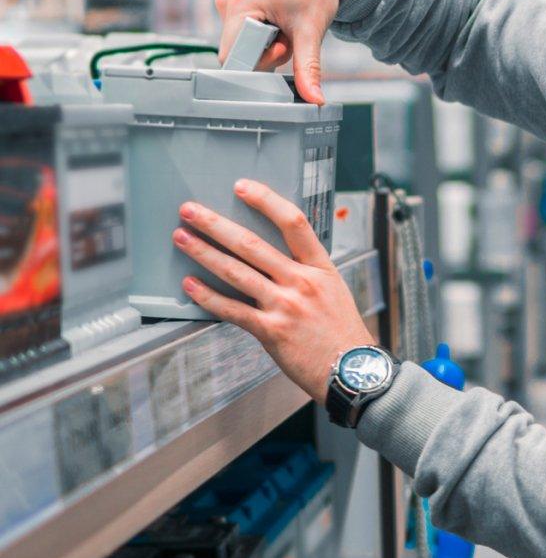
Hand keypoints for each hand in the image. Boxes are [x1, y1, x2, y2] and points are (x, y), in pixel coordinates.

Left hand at [173, 179, 373, 401]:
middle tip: (190, 211)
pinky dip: (207, 296)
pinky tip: (190, 284)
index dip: (265, 200)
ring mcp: (285, 306)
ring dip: (203, 253)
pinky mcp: (271, 331)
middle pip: (252, 243)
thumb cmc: (342, 332)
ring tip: (181, 238)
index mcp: (320, 267)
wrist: (351, 370)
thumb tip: (274, 255)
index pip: (293, 222)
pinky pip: (231, 309)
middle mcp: (302, 281)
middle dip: (215, 224)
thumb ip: (306, 271)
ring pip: (236, 272)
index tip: (242, 187)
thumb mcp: (334, 290)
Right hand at [214, 0, 355, 103]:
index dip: (260, 63)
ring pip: (244, 46)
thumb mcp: (311, 30)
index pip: (233, 57)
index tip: (284, 48)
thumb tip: (314, 99)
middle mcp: (226, 2)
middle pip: (239, 53)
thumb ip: (308, 67)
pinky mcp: (236, 5)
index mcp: (237, 4)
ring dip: (269, 46)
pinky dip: (266, 37)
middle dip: (268, 54)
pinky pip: (246, 35)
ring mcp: (229, 2)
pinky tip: (280, 22)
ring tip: (287, 25)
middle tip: (290, 35)